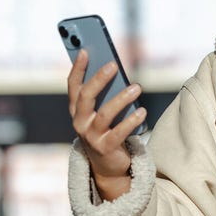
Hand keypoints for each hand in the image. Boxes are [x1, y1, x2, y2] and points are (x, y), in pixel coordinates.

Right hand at [67, 49, 146, 199]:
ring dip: (121, 98)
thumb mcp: (102, 112)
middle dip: (99, 79)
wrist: (108, 165)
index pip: (73, 86)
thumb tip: (114, 70)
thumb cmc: (106, 130)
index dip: (78, 68)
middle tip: (113, 65)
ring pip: (105, 114)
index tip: (85, 50)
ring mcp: (91, 136)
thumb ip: (104, 94)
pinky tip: (142, 110)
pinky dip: (131, 121)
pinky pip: (119, 132)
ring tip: (137, 87)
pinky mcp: (105, 148)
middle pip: (86, 97)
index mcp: (76, 110)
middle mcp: (80, 122)